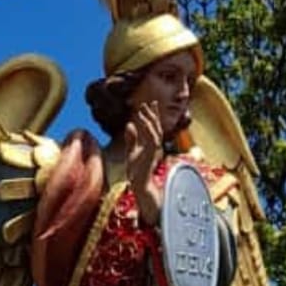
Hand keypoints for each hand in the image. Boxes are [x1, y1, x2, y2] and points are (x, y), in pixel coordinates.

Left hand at [125, 101, 163, 220]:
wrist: (140, 183)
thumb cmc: (137, 170)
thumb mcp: (131, 151)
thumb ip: (131, 138)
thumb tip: (129, 124)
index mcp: (152, 144)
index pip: (154, 126)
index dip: (153, 114)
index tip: (151, 103)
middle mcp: (155, 145)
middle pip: (157, 126)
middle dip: (153, 114)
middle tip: (150, 102)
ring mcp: (155, 149)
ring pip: (155, 131)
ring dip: (149, 119)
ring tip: (143, 109)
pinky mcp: (152, 154)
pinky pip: (152, 139)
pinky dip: (147, 129)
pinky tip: (142, 122)